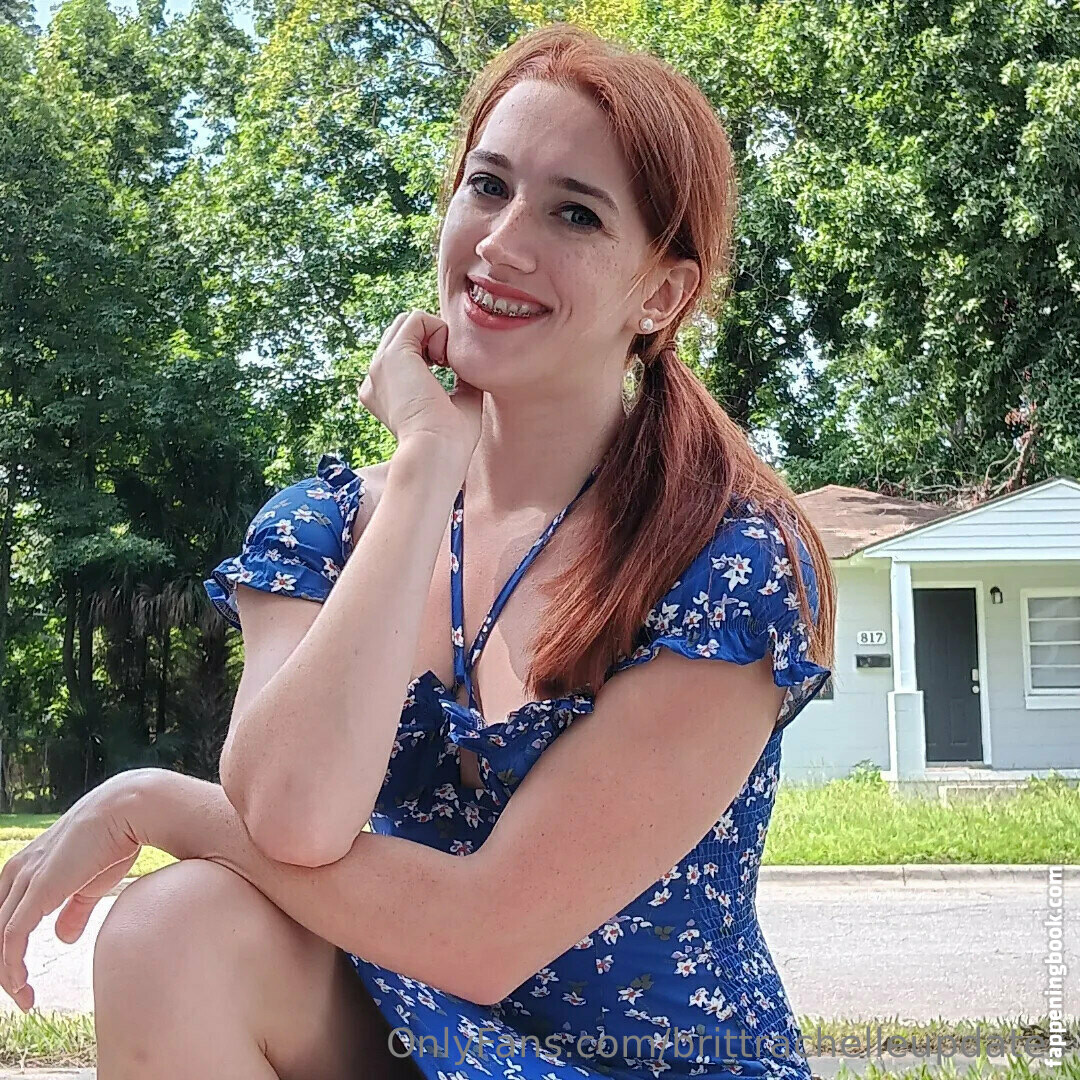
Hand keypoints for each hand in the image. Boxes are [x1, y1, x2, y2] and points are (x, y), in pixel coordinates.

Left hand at [0, 769, 151, 1011]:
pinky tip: (22, 987)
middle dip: (2, 965)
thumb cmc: (114, 839)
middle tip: (20, 994)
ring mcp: (24, 880)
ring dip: (6, 975)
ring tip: (24, 998)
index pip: (1, 917)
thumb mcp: (89, 883)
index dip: (6, 950)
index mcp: (25, 868)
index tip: (22, 977)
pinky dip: (11, 968)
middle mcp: (16, 873)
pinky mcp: (37, 890)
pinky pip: (10, 939)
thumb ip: (73, 910)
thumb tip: (62, 938)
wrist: (128, 810)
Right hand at [358, 310, 482, 462]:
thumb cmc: (450, 443)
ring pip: (409, 323)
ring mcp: (379, 367)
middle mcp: (376, 380)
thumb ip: (460, 384)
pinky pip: (417, 319)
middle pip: (404, 333)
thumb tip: (471, 367)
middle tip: (449, 367)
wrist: (436, 453)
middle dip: (433, 340)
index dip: (433, 353)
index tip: (450, 374)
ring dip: (436, 335)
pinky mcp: (391, 356)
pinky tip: (444, 359)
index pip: (405, 354)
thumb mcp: (458, 407)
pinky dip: (439, 330)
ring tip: (446, 364)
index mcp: (385, 395)